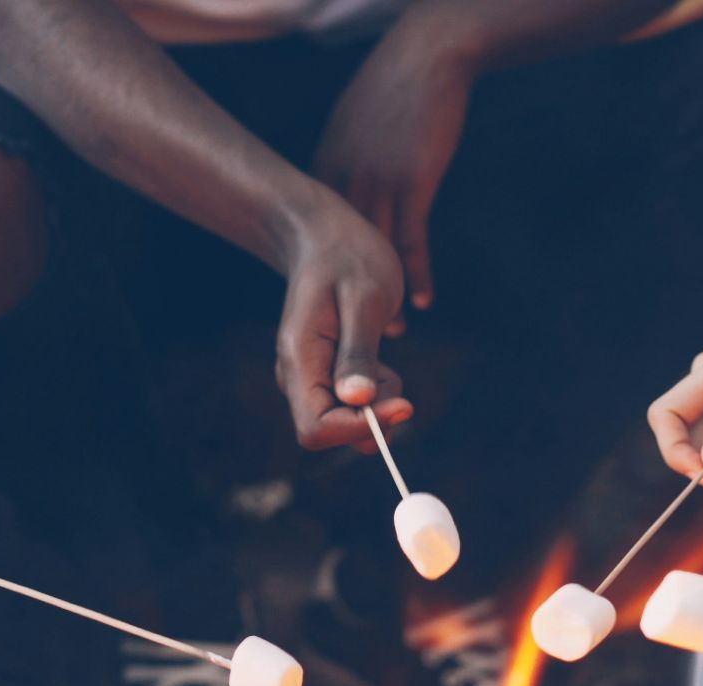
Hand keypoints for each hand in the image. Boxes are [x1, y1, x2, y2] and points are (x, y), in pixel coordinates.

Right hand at [274, 190, 411, 450]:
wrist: (326, 236)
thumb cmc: (348, 258)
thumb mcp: (364, 298)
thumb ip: (359, 352)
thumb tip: (356, 399)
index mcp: (299, 361)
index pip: (317, 429)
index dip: (361, 428)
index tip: (405, 404)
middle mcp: (298, 378)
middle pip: (334, 433)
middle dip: (374, 416)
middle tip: (392, 371)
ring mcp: (311, 379)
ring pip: (349, 421)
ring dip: (378, 401)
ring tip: (382, 349)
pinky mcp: (327, 378)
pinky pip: (355, 405)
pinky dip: (376, 390)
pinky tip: (375, 349)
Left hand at [312, 17, 473, 310]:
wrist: (424, 58)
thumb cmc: (391, 90)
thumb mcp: (351, 126)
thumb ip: (343, 161)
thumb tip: (340, 193)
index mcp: (325, 168)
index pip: (315, 234)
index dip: (324, 273)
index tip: (328, 305)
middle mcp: (344, 180)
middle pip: (340, 255)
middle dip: (348, 298)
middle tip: (354, 335)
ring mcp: (376, 181)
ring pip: (376, 256)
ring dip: (386, 298)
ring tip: (396, 331)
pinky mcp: (412, 181)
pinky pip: (412, 240)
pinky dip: (417, 274)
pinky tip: (424, 300)